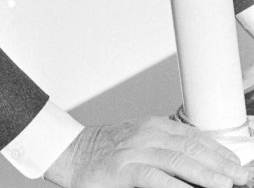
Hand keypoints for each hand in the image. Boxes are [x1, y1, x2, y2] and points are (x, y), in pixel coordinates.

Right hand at [44, 116, 252, 187]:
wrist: (71, 154)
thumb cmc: (106, 152)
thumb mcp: (139, 142)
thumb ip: (165, 147)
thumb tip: (198, 162)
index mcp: (153, 126)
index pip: (194, 136)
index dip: (219, 150)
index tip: (237, 164)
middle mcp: (146, 135)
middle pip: (191, 147)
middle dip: (219, 163)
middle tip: (240, 176)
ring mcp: (134, 152)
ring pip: (177, 160)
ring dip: (205, 174)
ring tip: (225, 184)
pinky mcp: (123, 171)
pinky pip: (154, 178)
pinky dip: (174, 186)